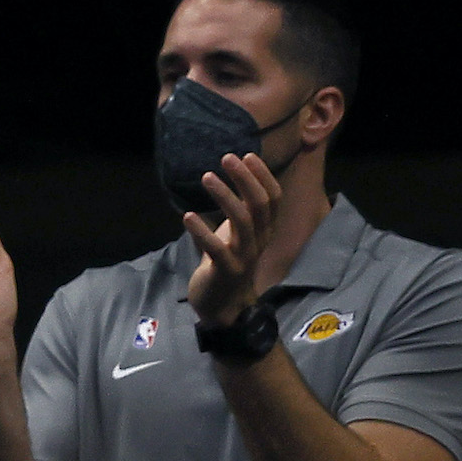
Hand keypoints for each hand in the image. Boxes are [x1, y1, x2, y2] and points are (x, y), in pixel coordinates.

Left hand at [184, 152, 282, 326]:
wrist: (223, 306)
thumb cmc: (228, 261)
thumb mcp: (237, 233)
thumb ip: (240, 208)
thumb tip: (236, 173)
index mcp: (263, 230)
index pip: (273, 198)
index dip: (263, 176)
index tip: (248, 154)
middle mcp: (258, 241)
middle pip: (260, 205)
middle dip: (245, 179)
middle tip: (227, 158)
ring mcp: (244, 257)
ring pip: (241, 222)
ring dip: (224, 196)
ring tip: (207, 176)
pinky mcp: (225, 271)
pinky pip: (216, 249)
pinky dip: (201, 230)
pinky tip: (188, 215)